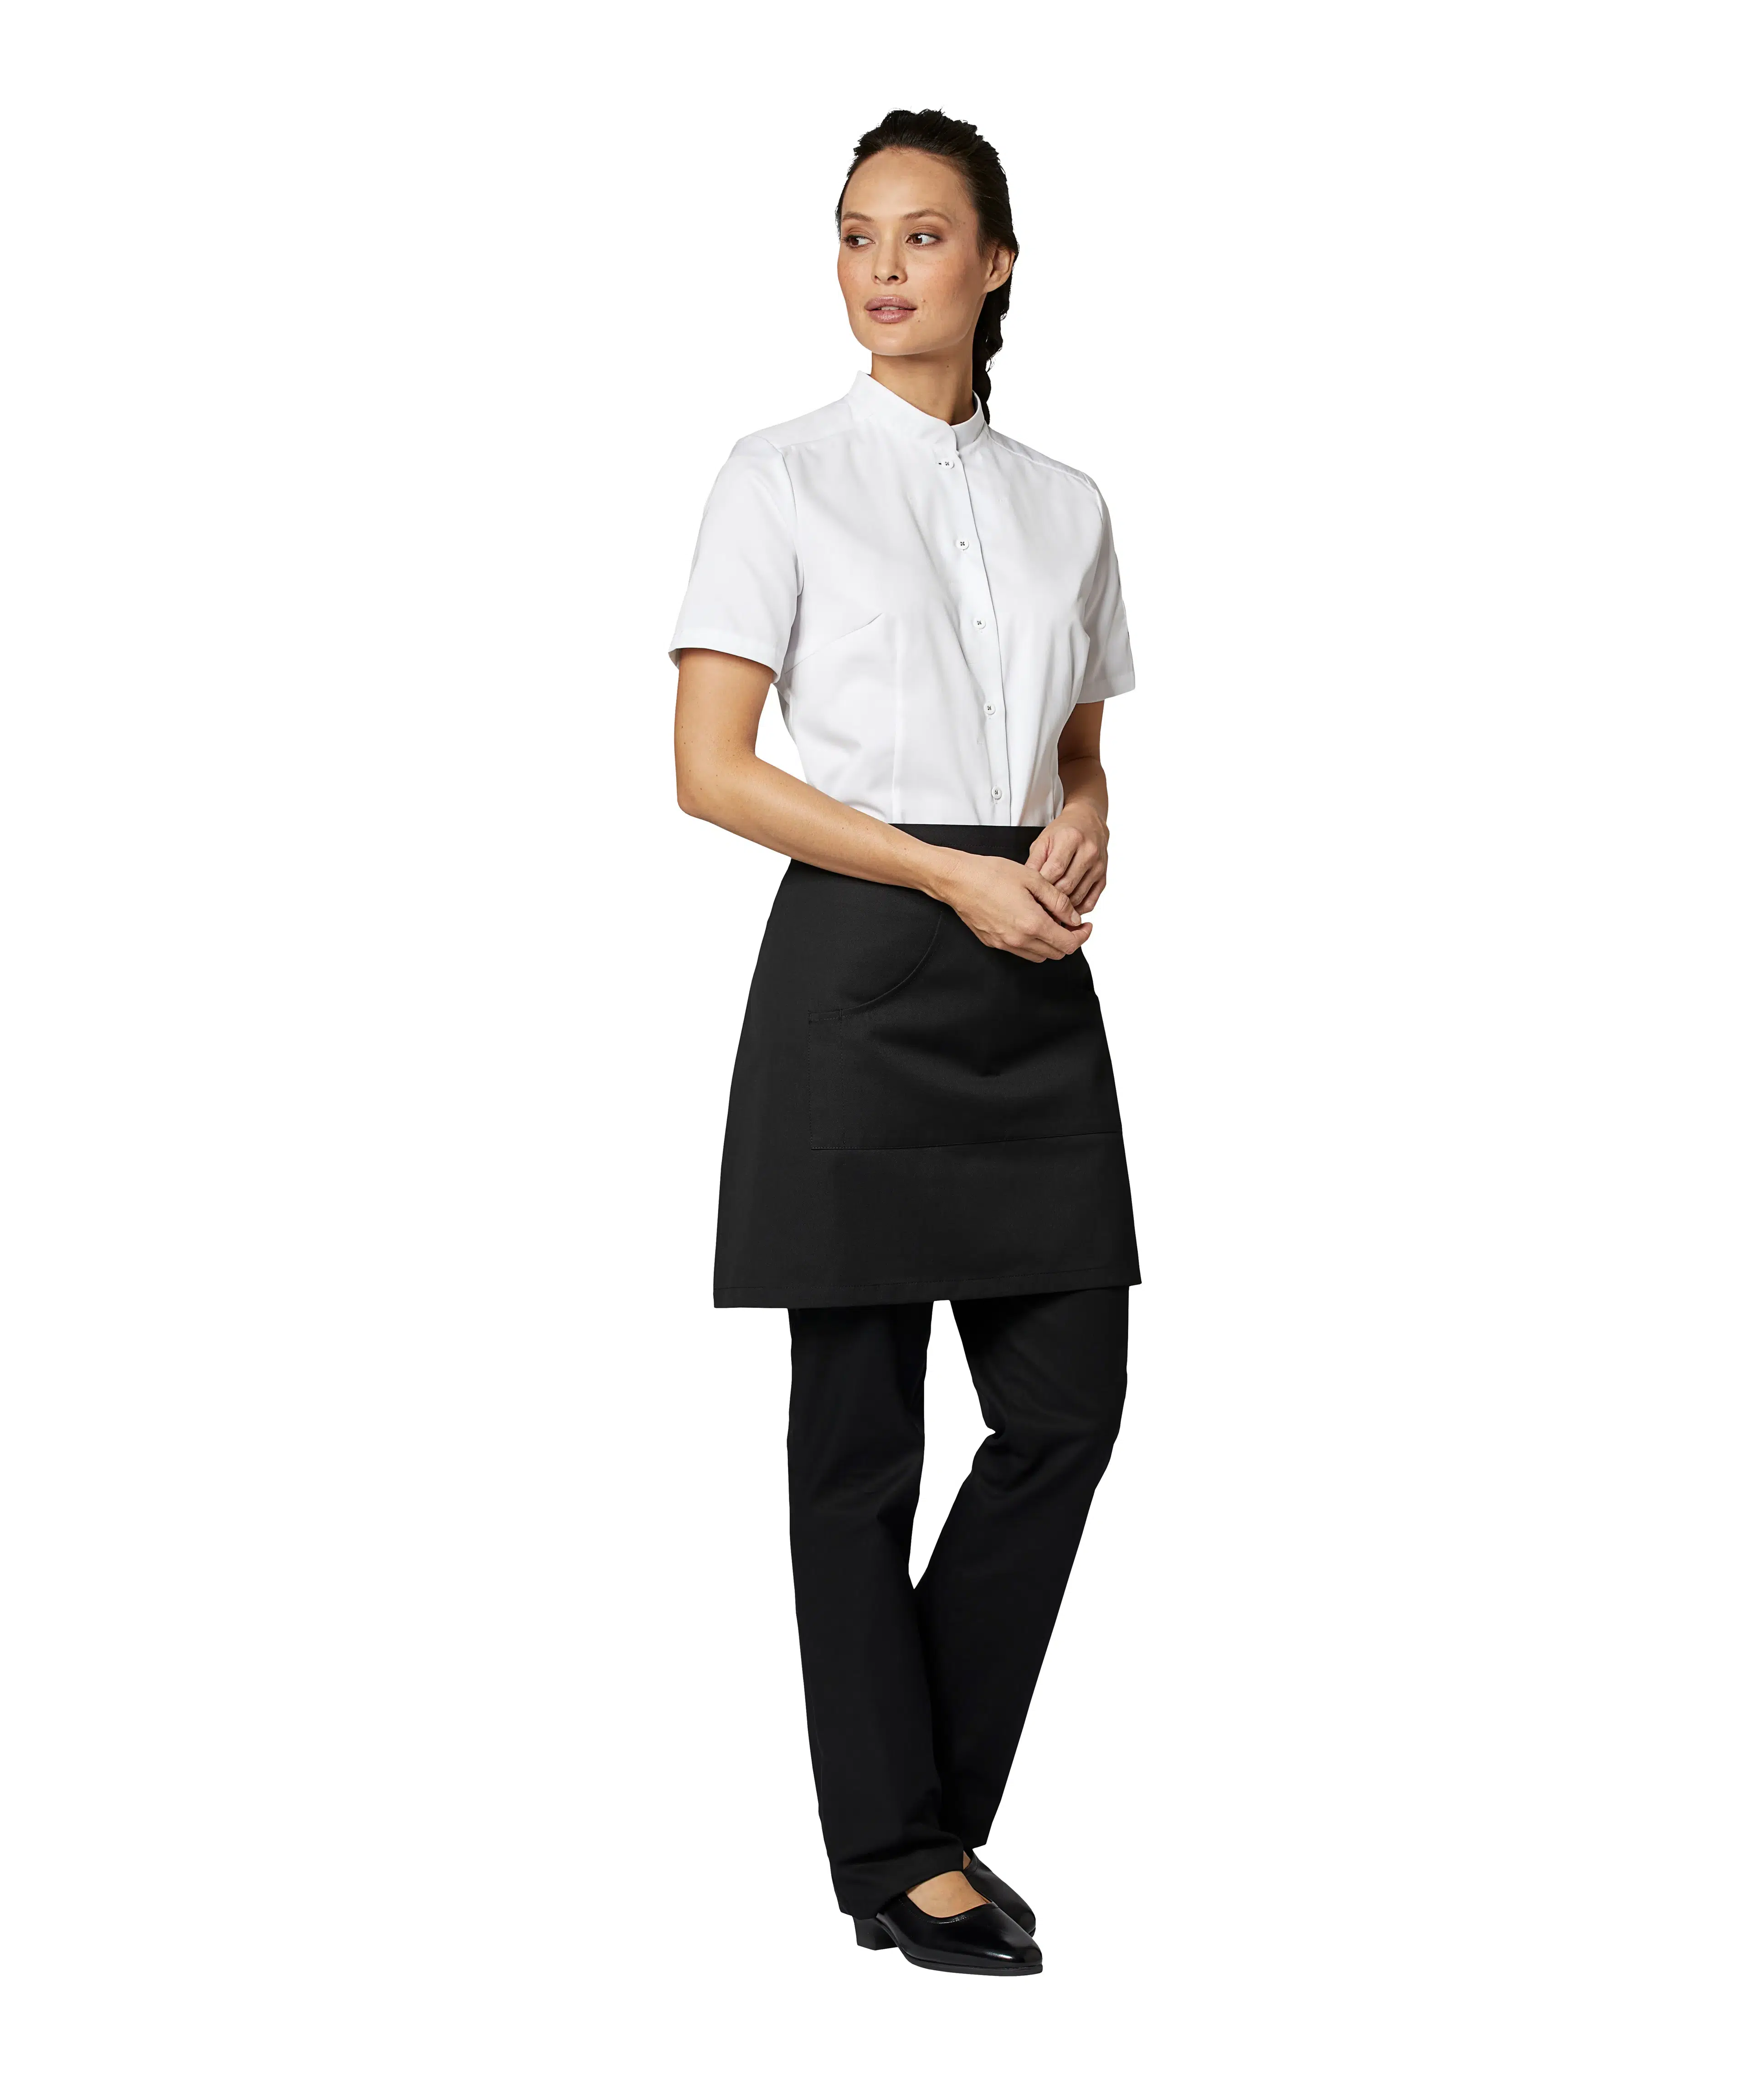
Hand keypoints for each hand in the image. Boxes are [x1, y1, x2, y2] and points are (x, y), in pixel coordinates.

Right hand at [931, 851, 1091, 963]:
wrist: (958, 880)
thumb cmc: (992, 874)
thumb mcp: (1033, 879)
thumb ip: (1058, 901)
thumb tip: (1074, 917)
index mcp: (1033, 924)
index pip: (1069, 944)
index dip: (1083, 936)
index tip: (1086, 925)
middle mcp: (1019, 940)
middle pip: (1056, 953)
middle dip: (1069, 939)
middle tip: (1071, 922)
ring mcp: (1005, 944)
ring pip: (1039, 955)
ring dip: (1050, 943)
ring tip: (1050, 921)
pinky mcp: (994, 943)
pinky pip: (1021, 951)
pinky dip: (1033, 943)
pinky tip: (1031, 922)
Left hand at [1026, 803, 1108, 909]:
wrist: (1089, 823)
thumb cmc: (1063, 832)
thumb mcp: (1043, 840)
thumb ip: (1034, 862)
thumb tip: (1026, 885)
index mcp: (1071, 838)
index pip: (1055, 869)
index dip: (1042, 884)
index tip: (1031, 893)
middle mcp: (1089, 852)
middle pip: (1067, 885)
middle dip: (1050, 897)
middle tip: (1037, 904)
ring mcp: (1098, 866)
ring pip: (1078, 896)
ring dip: (1062, 906)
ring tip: (1048, 908)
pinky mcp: (1103, 878)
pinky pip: (1090, 902)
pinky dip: (1076, 908)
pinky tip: (1065, 907)